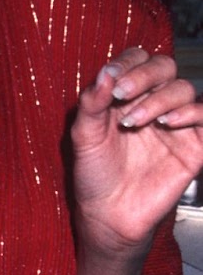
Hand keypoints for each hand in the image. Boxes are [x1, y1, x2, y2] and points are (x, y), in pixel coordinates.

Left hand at [71, 47, 202, 258]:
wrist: (108, 215)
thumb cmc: (94, 174)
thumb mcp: (84, 135)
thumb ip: (93, 102)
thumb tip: (106, 71)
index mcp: (126, 94)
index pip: (137, 59)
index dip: (127, 62)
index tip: (111, 78)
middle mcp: (153, 103)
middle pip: (164, 67)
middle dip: (144, 75)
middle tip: (123, 94)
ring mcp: (175, 123)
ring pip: (183, 89)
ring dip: (159, 98)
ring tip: (134, 121)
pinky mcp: (194, 146)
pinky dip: (192, 112)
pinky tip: (168, 123)